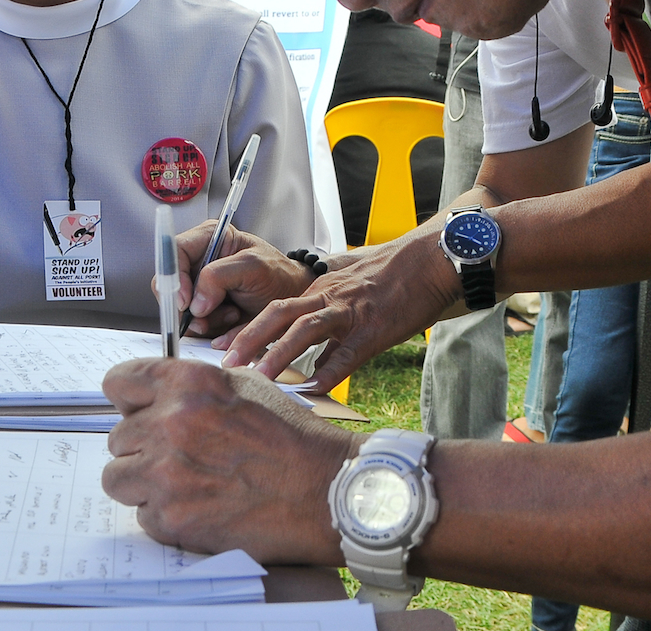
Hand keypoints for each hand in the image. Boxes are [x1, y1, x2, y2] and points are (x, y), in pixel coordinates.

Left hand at [101, 359, 357, 563]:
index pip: (119, 381)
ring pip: (117, 478)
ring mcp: (165, 474)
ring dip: (143, 482)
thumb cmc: (290, 439)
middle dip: (142, 446)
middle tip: (178, 456)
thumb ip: (192, 387)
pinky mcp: (170, 518)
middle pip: (118, 437)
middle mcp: (171, 424)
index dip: (127, 398)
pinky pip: (142, 515)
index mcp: (188, 384)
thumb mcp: (246, 386)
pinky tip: (200, 506)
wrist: (322, 490)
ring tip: (182, 484)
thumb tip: (156, 395)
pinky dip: (165, 515)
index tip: (134, 409)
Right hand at [155, 223, 314, 339]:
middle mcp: (199, 262)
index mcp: (208, 239)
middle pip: (170, 285)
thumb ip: (219, 276)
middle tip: (209, 315)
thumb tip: (194, 302)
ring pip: (181, 310)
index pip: (174, 252)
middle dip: (189, 306)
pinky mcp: (204, 310)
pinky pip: (194, 326)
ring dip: (205, 319)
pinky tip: (232, 321)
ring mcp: (200, 288)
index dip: (173, 277)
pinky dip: (212, 330)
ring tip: (233, 313)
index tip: (185, 301)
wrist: (293, 300)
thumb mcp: (254, 266)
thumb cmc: (278, 275)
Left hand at [218, 229, 460, 391]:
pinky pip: (346, 354)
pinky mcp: (373, 329)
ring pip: (304, 329)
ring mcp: (350, 312)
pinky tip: (312, 390)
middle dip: (248, 338)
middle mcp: (328, 297)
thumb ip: (328, 305)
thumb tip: (313, 341)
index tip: (221, 347)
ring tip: (257, 378)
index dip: (245, 327)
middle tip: (225, 362)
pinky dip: (328, 372)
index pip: (273, 307)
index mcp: (321, 290)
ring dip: (278, 354)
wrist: (430, 260)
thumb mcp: (352, 278)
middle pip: (277, 313)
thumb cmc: (394, 271)